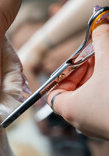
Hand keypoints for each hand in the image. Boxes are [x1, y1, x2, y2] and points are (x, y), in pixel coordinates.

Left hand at [47, 24, 108, 139]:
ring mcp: (94, 127)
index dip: (65, 73)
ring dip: (97, 81)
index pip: (53, 91)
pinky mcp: (108, 128)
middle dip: (84, 72)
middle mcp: (78, 121)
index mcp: (68, 109)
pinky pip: (101, 107)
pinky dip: (105, 93)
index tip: (80, 62)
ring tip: (107, 68)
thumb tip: (100, 27)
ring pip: (89, 100)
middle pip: (72, 93)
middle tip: (98, 59)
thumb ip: (101, 42)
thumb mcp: (108, 62)